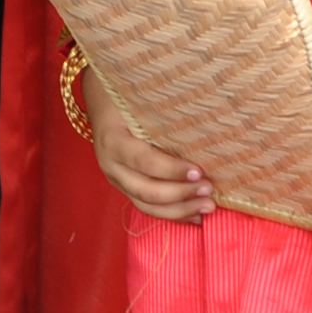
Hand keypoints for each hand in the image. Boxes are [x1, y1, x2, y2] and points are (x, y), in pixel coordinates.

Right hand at [92, 92, 210, 221]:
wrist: (102, 100)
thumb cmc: (127, 96)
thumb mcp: (139, 99)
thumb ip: (163, 115)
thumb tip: (205, 123)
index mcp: (113, 141)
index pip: (144, 161)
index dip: (172, 170)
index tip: (199, 171)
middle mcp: (111, 165)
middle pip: (146, 190)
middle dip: (180, 194)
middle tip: (209, 189)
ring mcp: (116, 180)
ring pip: (146, 205)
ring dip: (179, 210)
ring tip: (207, 207)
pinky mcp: (125, 188)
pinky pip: (147, 208)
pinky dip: (173, 214)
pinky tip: (195, 216)